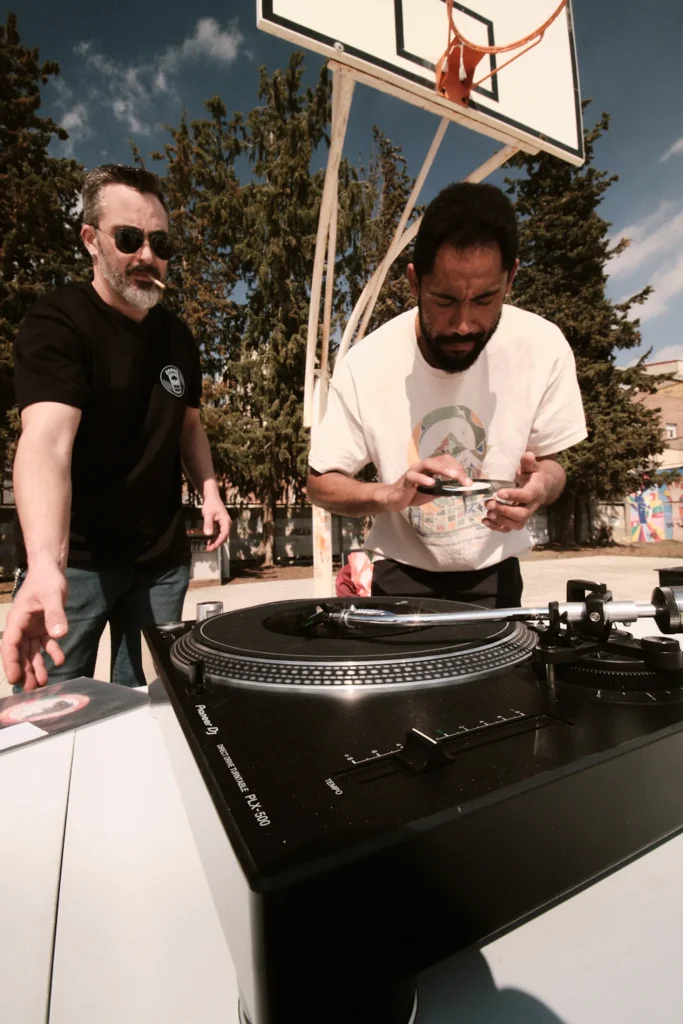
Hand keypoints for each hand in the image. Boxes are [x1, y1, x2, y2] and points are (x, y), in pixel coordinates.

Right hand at [1, 563, 67, 689]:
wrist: (51, 570)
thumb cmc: (47, 579)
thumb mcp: (53, 595)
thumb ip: (55, 614)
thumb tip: (58, 635)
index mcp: (18, 619)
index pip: (10, 644)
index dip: (11, 662)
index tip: (14, 678)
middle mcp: (22, 626)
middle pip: (19, 652)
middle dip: (24, 670)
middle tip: (30, 689)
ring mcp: (32, 627)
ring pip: (31, 651)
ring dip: (36, 666)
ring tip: (42, 683)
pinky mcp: (43, 626)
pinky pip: (45, 644)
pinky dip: (51, 652)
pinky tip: (59, 661)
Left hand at [201, 493, 229, 551]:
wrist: (212, 497)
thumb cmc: (211, 504)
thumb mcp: (208, 514)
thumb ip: (208, 524)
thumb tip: (208, 534)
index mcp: (226, 521)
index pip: (224, 535)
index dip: (218, 542)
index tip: (212, 547)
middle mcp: (226, 524)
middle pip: (223, 537)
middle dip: (216, 543)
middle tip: (208, 549)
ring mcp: (224, 524)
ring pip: (221, 536)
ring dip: (215, 541)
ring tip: (207, 546)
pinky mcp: (220, 524)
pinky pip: (218, 533)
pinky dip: (214, 537)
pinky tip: (208, 540)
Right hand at [384, 455, 472, 512]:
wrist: (394, 499)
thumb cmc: (413, 494)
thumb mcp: (433, 492)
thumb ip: (444, 489)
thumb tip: (460, 489)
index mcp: (431, 467)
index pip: (447, 461)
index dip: (459, 468)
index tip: (468, 480)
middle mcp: (423, 466)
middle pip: (441, 461)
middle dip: (456, 470)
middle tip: (466, 481)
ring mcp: (414, 471)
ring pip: (428, 464)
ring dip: (443, 469)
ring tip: (454, 476)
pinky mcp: (406, 479)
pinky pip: (414, 476)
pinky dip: (423, 478)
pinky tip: (432, 483)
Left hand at [482, 452, 549, 532]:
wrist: (543, 488)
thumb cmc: (534, 476)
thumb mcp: (532, 467)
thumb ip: (528, 463)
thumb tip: (527, 455)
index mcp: (535, 491)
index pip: (526, 496)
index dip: (514, 495)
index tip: (499, 493)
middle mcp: (532, 506)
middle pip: (521, 514)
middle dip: (504, 511)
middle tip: (489, 503)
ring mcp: (525, 515)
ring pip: (516, 524)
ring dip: (500, 521)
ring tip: (487, 512)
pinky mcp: (518, 520)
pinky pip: (510, 529)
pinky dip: (497, 527)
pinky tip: (485, 520)